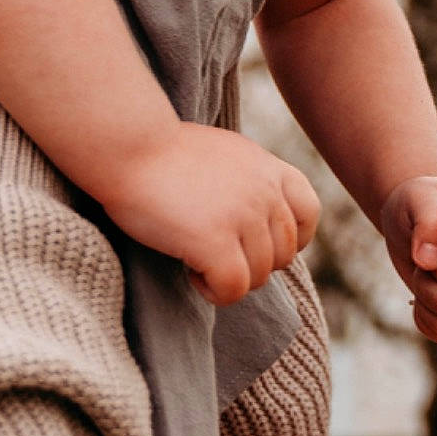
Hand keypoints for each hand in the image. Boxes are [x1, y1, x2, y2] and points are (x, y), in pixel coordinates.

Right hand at [102, 125, 320, 306]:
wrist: (128, 144)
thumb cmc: (161, 151)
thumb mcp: (222, 154)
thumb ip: (247, 181)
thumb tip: (256, 221)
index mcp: (267, 167)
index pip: (309, 212)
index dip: (291, 238)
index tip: (258, 244)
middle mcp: (264, 190)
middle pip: (283, 254)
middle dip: (251, 263)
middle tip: (212, 253)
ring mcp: (243, 216)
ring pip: (259, 276)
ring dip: (229, 278)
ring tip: (195, 258)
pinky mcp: (215, 240)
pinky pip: (233, 289)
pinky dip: (213, 291)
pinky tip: (189, 271)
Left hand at [380, 176, 436, 344]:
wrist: (415, 215)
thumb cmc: (423, 202)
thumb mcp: (422, 198)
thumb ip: (430, 223)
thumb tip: (427, 260)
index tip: (429, 246)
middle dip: (426, 283)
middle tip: (423, 259)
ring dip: (424, 301)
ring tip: (424, 274)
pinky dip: (426, 319)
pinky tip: (422, 295)